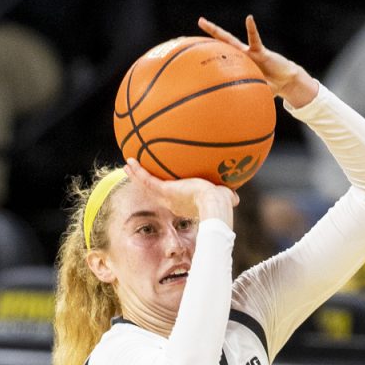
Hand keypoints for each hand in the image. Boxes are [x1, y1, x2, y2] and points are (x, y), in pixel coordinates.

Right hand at [124, 158, 238, 228]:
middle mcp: (172, 201)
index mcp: (183, 203)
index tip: (161, 185)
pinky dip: (138, 170)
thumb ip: (229, 196)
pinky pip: (146, 179)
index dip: (164, 190)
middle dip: (145, 182)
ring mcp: (166, 196)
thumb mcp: (225, 197)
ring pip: (146, 184)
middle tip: (137, 174)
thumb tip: (236, 198)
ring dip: (136, 175)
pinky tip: (129, 161)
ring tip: (127, 166)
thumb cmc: (222, 202)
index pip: (171, 196)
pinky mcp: (164, 190)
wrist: (214, 204)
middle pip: (154, 190)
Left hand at [198, 15, 318, 106]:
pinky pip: (255, 40)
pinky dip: (252, 30)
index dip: (207, 55)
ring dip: (216, 31)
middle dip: (208, 34)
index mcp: (237, 65)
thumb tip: (232, 112)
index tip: (193, 50)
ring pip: (229, 40)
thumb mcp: (254, 92)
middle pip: (220, 44)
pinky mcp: (261, 51)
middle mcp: (240, 56)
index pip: (219, 58)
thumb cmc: (270, 86)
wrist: (286, 81)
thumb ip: (243, 97)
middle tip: (195, 24)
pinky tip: (249, 19)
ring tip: (202, 22)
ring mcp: (249, 52)